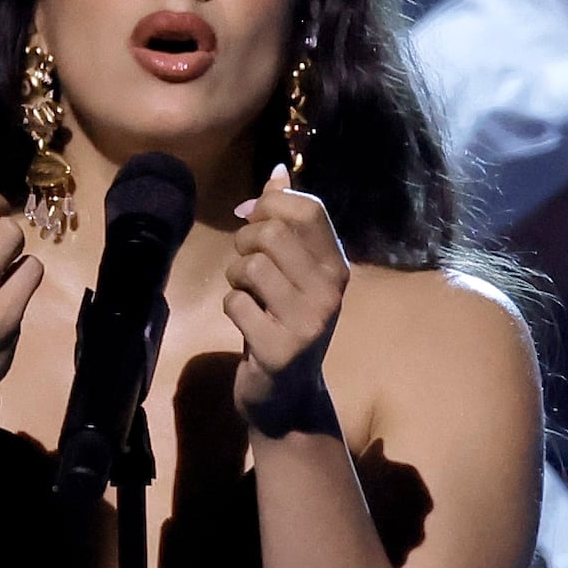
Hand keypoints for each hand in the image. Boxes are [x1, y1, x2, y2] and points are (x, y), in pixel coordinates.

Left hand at [221, 167, 349, 429]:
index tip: (251, 217)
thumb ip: (286, 222)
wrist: (287, 397)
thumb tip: (278, 170)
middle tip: (245, 266)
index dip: (271, 203)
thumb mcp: (293, 273)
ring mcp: (308, 322)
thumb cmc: (285, 323)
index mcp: (337, 266)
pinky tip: (245, 324)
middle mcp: (330, 291)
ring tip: (245, 294)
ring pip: (251, 266)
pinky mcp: (280, 349)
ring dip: (235, 276)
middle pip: (271, 232)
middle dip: (244, 242)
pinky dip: (231, 308)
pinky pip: (236, 304)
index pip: (309, 208)